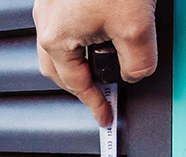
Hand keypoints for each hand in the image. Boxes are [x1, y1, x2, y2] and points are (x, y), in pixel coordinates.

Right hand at [33, 0, 157, 125]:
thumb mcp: (136, 27)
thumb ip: (138, 62)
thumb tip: (135, 74)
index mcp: (57, 37)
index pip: (77, 85)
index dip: (95, 105)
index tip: (104, 116)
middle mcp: (47, 20)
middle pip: (57, 68)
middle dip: (79, 85)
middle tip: (98, 95)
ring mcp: (50, 3)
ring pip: (59, 44)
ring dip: (77, 58)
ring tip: (100, 62)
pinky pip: (64, 23)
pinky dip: (79, 34)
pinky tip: (98, 30)